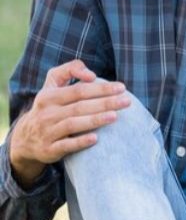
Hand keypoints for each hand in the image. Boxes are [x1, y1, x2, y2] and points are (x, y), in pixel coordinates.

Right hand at [8, 60, 130, 186]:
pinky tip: (96, 138)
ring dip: (94, 120)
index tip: (122, 87)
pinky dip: (79, 142)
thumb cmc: (49, 106)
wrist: (25, 139)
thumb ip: (70, 70)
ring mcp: (47, 132)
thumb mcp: (52, 84)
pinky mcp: (49, 150)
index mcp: (49, 96)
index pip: (78, 90)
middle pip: (79, 106)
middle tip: (126, 101)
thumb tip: (90, 75)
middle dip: (104, 103)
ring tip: (115, 116)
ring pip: (72, 125)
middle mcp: (46, 113)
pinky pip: (65, 145)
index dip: (100, 88)